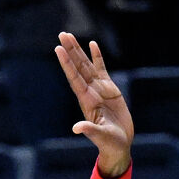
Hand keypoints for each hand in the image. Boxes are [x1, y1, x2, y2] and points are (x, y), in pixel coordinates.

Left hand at [54, 33, 133, 178]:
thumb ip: (89, 130)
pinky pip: (102, 69)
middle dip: (70, 50)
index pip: (74, 78)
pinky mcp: (110, 89)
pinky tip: (92, 44)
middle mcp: (90, 92)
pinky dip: (97, 57)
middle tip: (62, 34)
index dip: (67, 63)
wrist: (119, 145)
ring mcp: (99, 89)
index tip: (58, 49)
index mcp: (87, 101)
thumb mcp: (100, 136)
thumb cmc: (109, 143)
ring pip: (87, 65)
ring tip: (70, 36)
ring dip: (78, 50)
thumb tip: (76, 128)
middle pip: (78, 67)